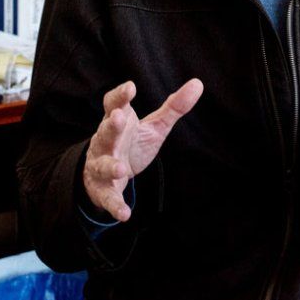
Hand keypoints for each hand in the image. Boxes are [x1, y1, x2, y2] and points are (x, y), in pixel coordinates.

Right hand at [82, 78, 203, 221]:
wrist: (105, 173)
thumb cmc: (131, 142)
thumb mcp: (154, 126)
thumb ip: (174, 106)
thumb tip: (198, 84)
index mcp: (117, 122)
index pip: (113, 104)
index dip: (120, 96)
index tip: (130, 87)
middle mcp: (105, 141)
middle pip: (106, 132)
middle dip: (111, 126)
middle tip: (119, 117)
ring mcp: (101, 165)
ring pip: (102, 164)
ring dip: (110, 166)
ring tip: (121, 169)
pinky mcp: (103, 189)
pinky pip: (108, 197)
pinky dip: (114, 206)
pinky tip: (125, 215)